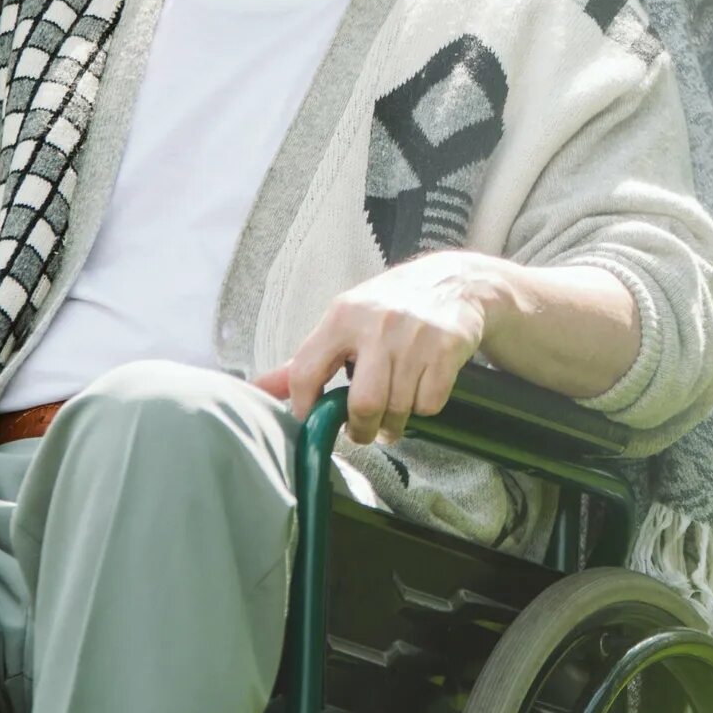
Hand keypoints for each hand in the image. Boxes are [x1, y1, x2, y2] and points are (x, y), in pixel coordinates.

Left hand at [251, 253, 510, 445]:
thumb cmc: (389, 308)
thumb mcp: (344, 322)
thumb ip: (305, 360)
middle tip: (365, 430)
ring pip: (398, 408)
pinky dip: (423, 409)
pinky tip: (420, 392)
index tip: (313, 417)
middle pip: (362, 404)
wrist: (456, 282)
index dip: (305, 406)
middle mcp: (377, 323)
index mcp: (342, 315)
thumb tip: (256, 390)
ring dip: (394, 423)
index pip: (306, 371)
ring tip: (395, 414)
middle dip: (362, 429)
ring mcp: (415, 335)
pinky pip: (429, 403)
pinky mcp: (447, 347)